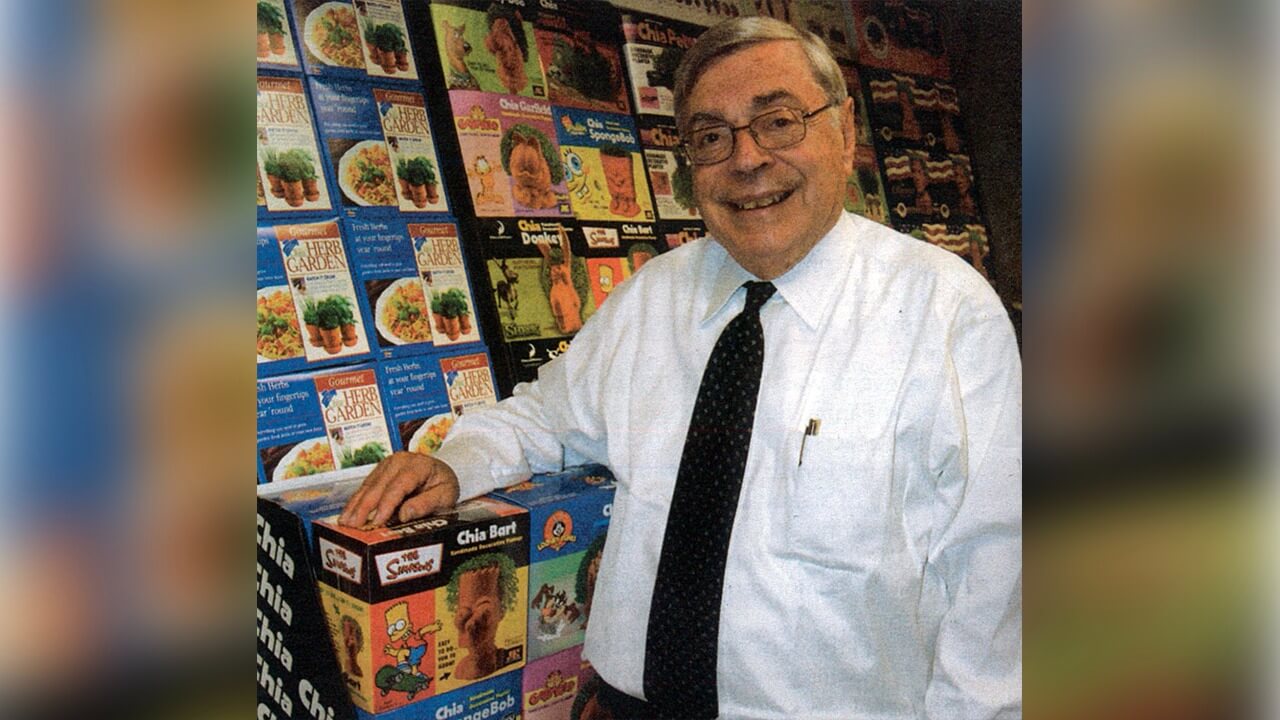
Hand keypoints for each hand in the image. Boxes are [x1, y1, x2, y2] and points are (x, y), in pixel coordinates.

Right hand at [338, 451, 459, 527]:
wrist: (440, 474)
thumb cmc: (443, 485)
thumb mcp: (445, 496)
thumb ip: (426, 504)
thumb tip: (404, 514)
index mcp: (419, 465)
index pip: (400, 485)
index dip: (386, 504)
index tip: (377, 521)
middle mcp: (400, 461)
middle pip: (379, 485)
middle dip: (365, 507)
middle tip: (354, 526)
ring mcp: (387, 464)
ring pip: (368, 486)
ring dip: (355, 505)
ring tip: (345, 523)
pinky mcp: (380, 471)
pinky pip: (365, 486)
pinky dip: (356, 501)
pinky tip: (348, 514)